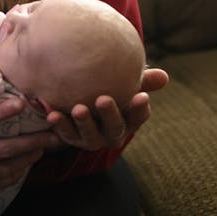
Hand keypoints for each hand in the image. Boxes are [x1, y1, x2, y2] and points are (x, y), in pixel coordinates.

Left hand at [46, 66, 168, 150]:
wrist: (82, 96)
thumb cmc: (111, 85)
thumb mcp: (125, 82)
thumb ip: (143, 78)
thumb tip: (164, 76)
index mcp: (129, 119)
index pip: (139, 116)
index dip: (140, 108)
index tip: (141, 95)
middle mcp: (113, 133)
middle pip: (115, 129)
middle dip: (110, 115)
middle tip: (103, 99)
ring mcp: (93, 139)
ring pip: (91, 137)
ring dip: (84, 123)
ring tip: (78, 109)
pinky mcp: (73, 139)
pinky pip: (67, 135)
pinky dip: (60, 126)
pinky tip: (52, 114)